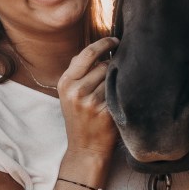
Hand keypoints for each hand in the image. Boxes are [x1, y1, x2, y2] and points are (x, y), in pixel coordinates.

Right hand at [58, 37, 118, 161]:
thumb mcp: (69, 94)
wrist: (86, 149)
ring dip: (118, 80)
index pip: (87, 53)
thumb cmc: (81, 119)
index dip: (104, 43)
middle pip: (103, 65)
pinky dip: (123, 92)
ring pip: (112, 78)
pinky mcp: (104, 113)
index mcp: (65, 83)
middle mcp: (75, 91)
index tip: (116, 40)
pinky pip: (119, 92)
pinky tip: (122, 99)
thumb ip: (78, 72)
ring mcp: (90, 102)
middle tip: (117, 74)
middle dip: (113, 66)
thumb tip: (95, 50)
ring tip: (116, 90)